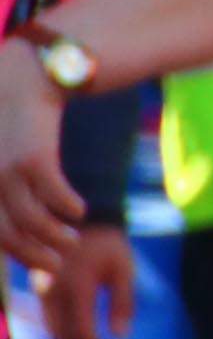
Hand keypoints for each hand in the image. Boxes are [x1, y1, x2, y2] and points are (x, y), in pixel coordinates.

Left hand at [0, 45, 82, 276]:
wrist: (30, 73)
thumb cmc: (18, 116)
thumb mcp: (4, 154)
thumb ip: (6, 184)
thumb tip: (17, 220)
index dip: (11, 252)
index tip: (33, 261)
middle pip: (4, 235)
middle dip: (30, 256)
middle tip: (54, 266)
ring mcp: (4, 169)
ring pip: (27, 222)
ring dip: (52, 239)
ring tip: (71, 243)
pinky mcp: (32, 157)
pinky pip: (52, 196)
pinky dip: (67, 208)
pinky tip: (79, 210)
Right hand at [39, 224, 136, 338]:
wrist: (79, 217)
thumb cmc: (109, 243)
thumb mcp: (124, 269)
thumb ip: (123, 302)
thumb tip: (120, 337)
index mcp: (76, 286)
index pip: (80, 333)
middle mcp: (54, 292)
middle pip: (63, 337)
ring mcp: (43, 291)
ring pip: (53, 331)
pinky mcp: (40, 289)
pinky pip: (49, 320)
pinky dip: (63, 336)